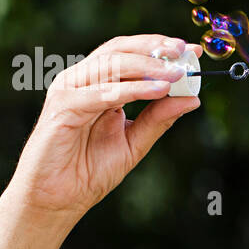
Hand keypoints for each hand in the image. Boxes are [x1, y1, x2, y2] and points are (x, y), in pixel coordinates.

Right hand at [6, 34, 201, 220]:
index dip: (159, 48)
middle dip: (154, 48)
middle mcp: (81, 81)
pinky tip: (157, 90)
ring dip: (146, 66)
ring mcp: (69, 91)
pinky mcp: (62, 108)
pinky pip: (101, 93)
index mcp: (96, 84)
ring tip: (175, 73)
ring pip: (110, 64)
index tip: (192, 51)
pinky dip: (131, 89)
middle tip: (184, 52)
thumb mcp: (133, 143)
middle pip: (119, 51)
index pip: (129, 54)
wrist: (55, 201)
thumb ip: (158, 119)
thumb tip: (192, 99)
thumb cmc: (88, 172)